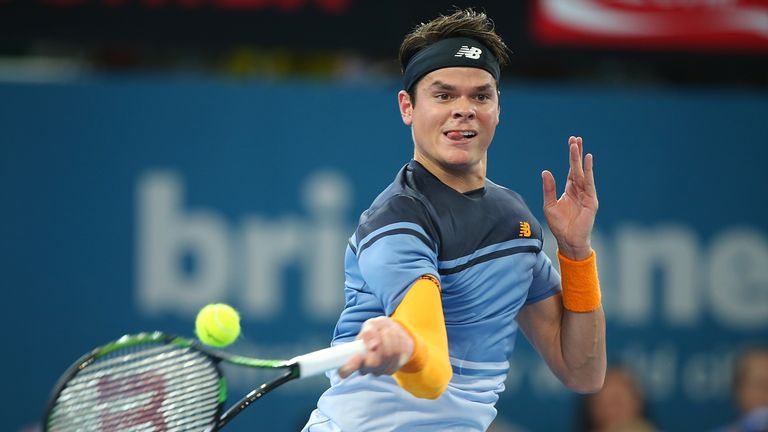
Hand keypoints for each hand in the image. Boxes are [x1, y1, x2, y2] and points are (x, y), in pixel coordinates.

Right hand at [338, 316, 413, 377]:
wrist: (394, 331)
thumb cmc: (378, 329)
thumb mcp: (371, 325)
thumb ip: (368, 332)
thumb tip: (373, 344)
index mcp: (353, 358)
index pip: (344, 371)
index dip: (350, 367)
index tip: (357, 356)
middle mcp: (365, 368)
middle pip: (373, 363)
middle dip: (380, 342)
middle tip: (382, 332)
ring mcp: (380, 370)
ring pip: (389, 355)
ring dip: (391, 338)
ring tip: (389, 331)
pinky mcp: (394, 367)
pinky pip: (400, 354)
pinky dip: (399, 341)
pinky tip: (396, 338)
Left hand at [542, 136, 597, 260]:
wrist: (569, 240)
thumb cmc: (559, 225)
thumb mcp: (549, 205)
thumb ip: (549, 189)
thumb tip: (545, 172)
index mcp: (570, 190)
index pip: (571, 170)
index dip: (571, 157)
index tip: (571, 143)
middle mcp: (579, 190)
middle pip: (577, 168)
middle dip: (576, 153)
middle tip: (575, 138)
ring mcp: (586, 194)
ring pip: (583, 172)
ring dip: (580, 158)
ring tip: (578, 144)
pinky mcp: (591, 200)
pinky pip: (589, 183)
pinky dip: (588, 171)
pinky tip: (587, 160)